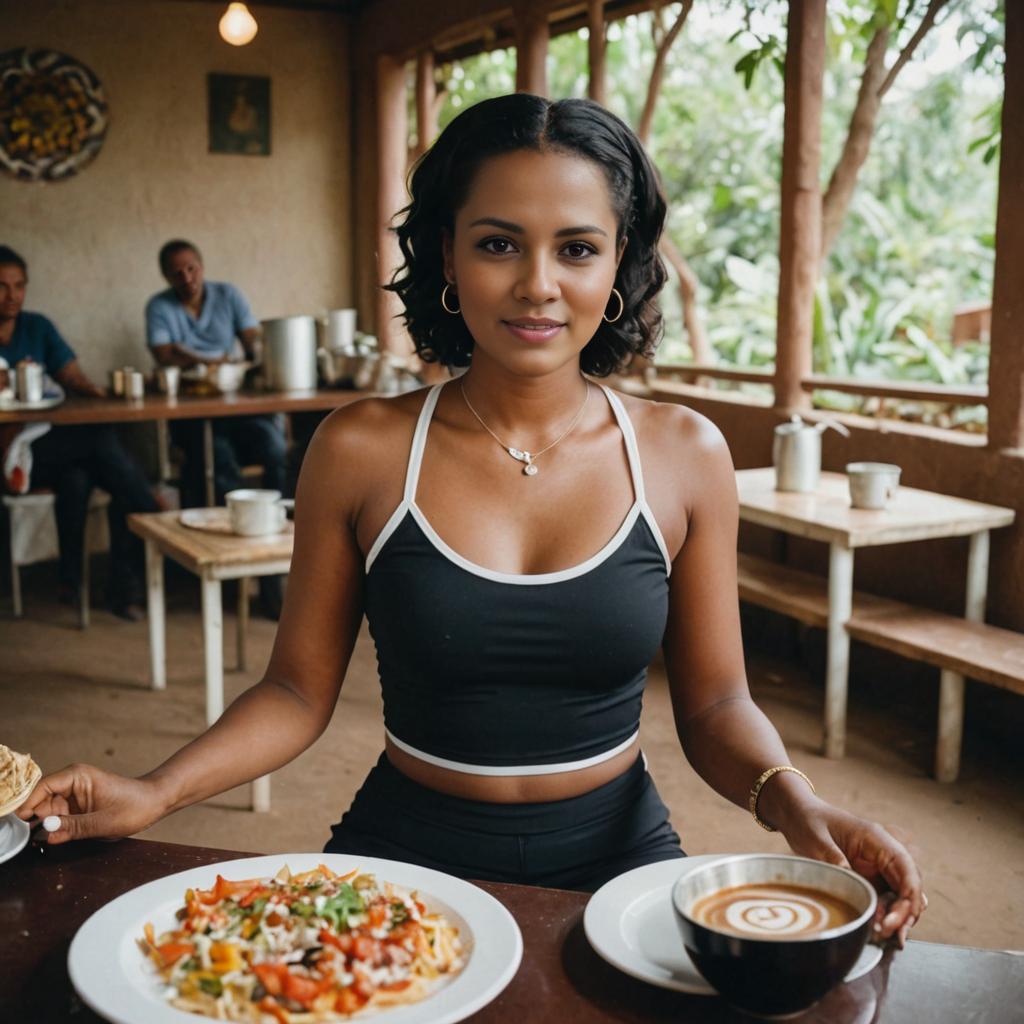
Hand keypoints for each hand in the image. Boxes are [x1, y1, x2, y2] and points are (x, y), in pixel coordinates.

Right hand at [14, 763, 167, 844]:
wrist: (155, 803)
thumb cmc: (135, 805)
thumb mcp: (104, 821)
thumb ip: (74, 827)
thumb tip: (47, 834)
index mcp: (77, 776)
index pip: (42, 787)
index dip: (29, 805)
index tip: (22, 823)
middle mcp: (71, 783)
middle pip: (40, 801)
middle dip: (38, 820)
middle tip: (40, 837)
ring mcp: (73, 796)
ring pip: (47, 813)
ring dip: (48, 827)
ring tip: (55, 838)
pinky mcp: (77, 808)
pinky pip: (59, 819)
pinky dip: (57, 829)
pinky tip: (62, 838)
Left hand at [780, 799, 924, 947]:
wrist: (798, 816)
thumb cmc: (809, 821)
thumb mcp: (817, 839)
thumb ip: (835, 858)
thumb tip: (851, 881)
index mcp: (876, 838)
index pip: (906, 867)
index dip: (908, 895)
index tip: (898, 918)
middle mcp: (883, 854)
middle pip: (908, 886)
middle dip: (903, 912)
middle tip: (886, 932)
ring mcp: (878, 867)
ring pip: (900, 896)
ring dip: (897, 917)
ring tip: (884, 937)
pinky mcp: (870, 878)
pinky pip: (885, 899)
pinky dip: (886, 915)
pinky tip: (879, 931)